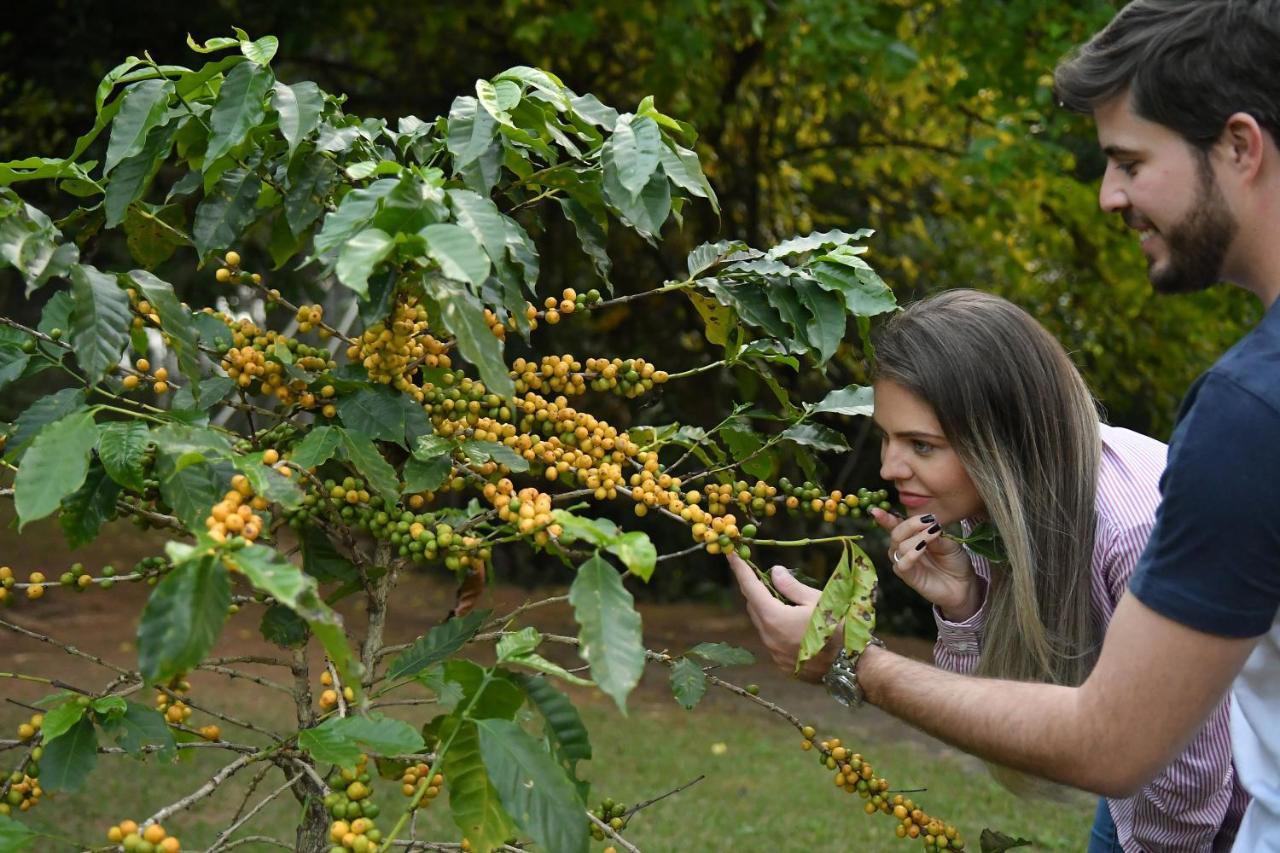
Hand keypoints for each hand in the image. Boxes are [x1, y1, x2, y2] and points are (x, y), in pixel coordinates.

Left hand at [727, 553, 836, 682]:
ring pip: (763, 625)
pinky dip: (777, 629)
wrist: (853, 667)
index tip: (731, 554)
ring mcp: (774, 654)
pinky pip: (773, 641)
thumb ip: (791, 586)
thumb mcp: (816, 600)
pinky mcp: (782, 665)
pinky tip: (795, 626)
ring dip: (768, 610)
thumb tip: (774, 572)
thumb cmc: (838, 628)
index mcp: (774, 618)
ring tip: (786, 601)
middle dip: (757, 590)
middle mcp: (768, 637)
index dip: (740, 569)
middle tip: (765, 576)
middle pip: (754, 607)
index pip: (750, 587)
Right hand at [869, 508, 981, 620]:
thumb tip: (926, 526)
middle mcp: (903, 549)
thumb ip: (935, 536)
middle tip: (930, 521)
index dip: (885, 518)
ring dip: (916, 537)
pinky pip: (902, 564)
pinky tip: (922, 549)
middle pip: (896, 533)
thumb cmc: (955, 561)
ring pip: (899, 546)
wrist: (964, 584)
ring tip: (934, 534)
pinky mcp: (908, 577)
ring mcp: (904, 562)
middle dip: (911, 524)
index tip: (876, 510)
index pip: (894, 526)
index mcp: (911, 537)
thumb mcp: (949, 543)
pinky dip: (911, 554)